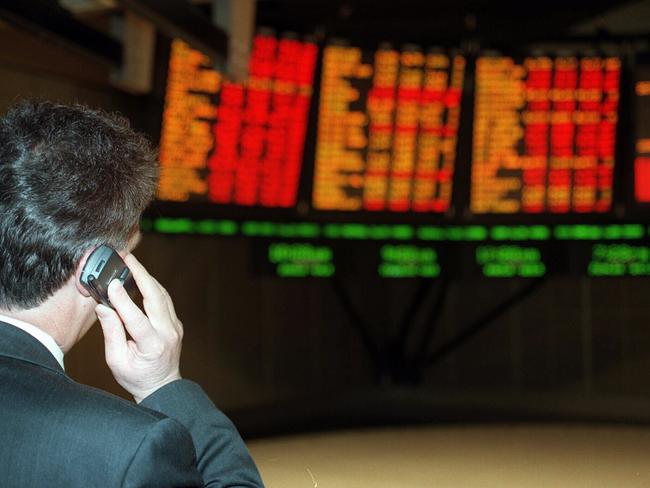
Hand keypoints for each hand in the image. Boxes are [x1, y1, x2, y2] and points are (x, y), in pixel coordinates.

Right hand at [95, 254, 182, 402]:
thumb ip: (111, 333)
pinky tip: (141, 278)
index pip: (137, 319)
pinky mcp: (175, 323)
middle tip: (127, 258)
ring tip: (131, 263)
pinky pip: (164, 300)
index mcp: (152, 346)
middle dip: (141, 275)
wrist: (162, 385)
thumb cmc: (136, 377)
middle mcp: (168, 333)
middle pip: (156, 298)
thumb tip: (104, 307)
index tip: (112, 284)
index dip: (123, 301)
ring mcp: (174, 327)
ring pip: (162, 295)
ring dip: (147, 277)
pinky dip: (152, 287)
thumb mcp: (116, 360)